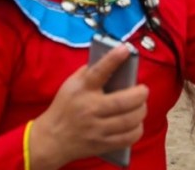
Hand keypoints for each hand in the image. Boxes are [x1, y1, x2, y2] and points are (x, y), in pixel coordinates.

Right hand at [29, 45, 148, 169]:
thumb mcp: (71, 84)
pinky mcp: (101, 144)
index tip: (125, 49)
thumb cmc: (65, 106)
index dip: (113, 60)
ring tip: (141, 106)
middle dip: (140, 94)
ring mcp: (96, 129)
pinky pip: (127, 138)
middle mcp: (89, 109)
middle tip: (143, 90)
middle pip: (122, 102)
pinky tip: (136, 123)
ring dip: (141, 111)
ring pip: (128, 121)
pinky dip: (137, 129)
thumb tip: (115, 60)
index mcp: (81, 89)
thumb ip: (90, 72)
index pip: (98, 72)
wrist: (51, 139)